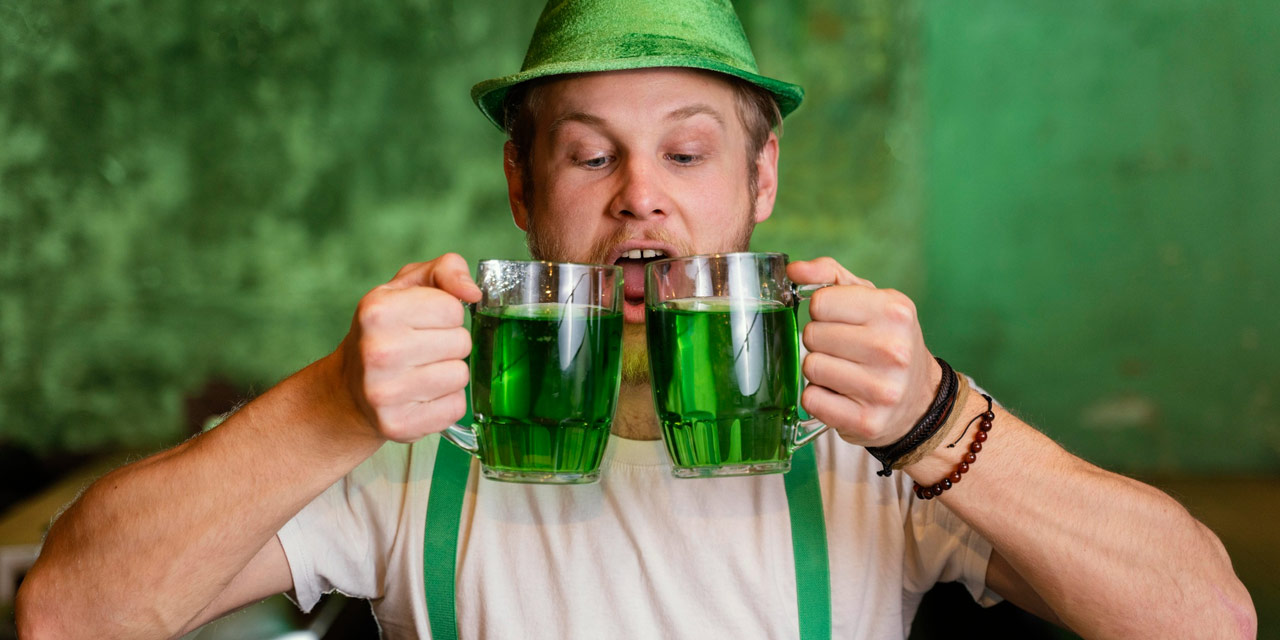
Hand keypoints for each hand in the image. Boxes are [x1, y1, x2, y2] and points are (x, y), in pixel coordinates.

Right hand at [334, 253, 482, 442]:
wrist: (348, 389)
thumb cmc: (384, 332)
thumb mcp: (406, 287)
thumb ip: (445, 270)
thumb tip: (473, 292)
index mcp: (378, 311)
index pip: (452, 309)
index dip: (446, 314)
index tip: (424, 322)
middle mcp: (377, 351)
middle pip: (461, 342)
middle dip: (449, 344)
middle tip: (423, 350)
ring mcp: (385, 393)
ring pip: (460, 375)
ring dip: (449, 373)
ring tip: (422, 372)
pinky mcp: (398, 425)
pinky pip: (456, 408)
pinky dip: (446, 402)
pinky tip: (422, 396)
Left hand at [787, 257, 941, 446]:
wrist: (921, 400)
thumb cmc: (887, 342)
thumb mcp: (870, 300)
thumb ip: (830, 276)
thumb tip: (793, 269)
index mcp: (894, 311)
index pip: (820, 302)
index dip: (822, 311)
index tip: (840, 321)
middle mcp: (892, 349)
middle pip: (812, 335)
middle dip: (819, 341)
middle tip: (842, 349)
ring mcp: (881, 389)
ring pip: (810, 367)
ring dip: (818, 369)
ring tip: (843, 371)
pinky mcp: (866, 421)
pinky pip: (812, 399)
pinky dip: (818, 397)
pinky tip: (840, 394)